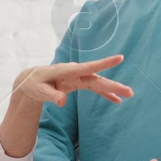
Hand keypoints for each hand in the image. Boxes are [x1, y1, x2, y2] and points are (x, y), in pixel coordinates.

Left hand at [13, 55, 133, 106]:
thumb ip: (51, 96)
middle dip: (113, 85)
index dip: (104, 63)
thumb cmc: (34, 84)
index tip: (119, 58)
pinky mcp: (78, 83)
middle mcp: (75, 72)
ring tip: (128, 95)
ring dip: (112, 89)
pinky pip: (94, 88)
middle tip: (129, 92)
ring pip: (98, 82)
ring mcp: (78, 77)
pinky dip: (104, 94)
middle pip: (97, 78)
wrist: (30, 81)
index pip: (88, 67)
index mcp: (67, 71)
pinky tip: (116, 100)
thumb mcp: (39, 91)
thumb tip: (63, 102)